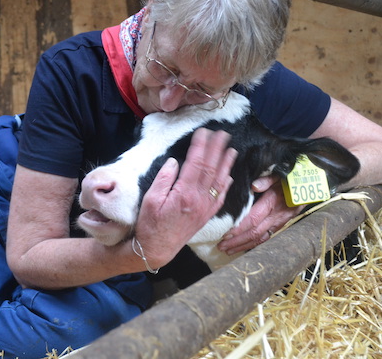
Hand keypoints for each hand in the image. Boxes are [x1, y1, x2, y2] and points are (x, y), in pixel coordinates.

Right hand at [133, 128, 236, 268]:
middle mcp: (199, 200)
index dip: (201, 146)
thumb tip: (175, 162)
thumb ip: (164, 179)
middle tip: (222, 134)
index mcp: (184, 193)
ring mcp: (204, 209)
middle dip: (217, 149)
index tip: (203, 132)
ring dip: (226, 164)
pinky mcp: (205, 216)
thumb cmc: (150, 225)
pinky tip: (229, 175)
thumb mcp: (150, 200)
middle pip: (211, 169)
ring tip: (231, 149)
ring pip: (219, 182)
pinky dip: (226, 185)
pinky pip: (220, 198)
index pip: (196, 163)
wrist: (156, 249)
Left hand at [217, 175, 302, 254]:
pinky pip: (266, 238)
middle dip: (237, 241)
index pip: (253, 219)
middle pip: (254, 233)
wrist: (309, 185)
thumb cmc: (290, 178)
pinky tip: (242, 248)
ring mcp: (279, 223)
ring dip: (243, 246)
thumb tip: (254, 186)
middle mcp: (276, 216)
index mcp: (272, 202)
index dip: (239, 228)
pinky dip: (253, 245)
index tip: (225, 234)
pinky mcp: (280, 226)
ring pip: (260, 239)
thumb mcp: (278, 174)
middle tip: (220, 246)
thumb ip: (266, 180)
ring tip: (227, 251)